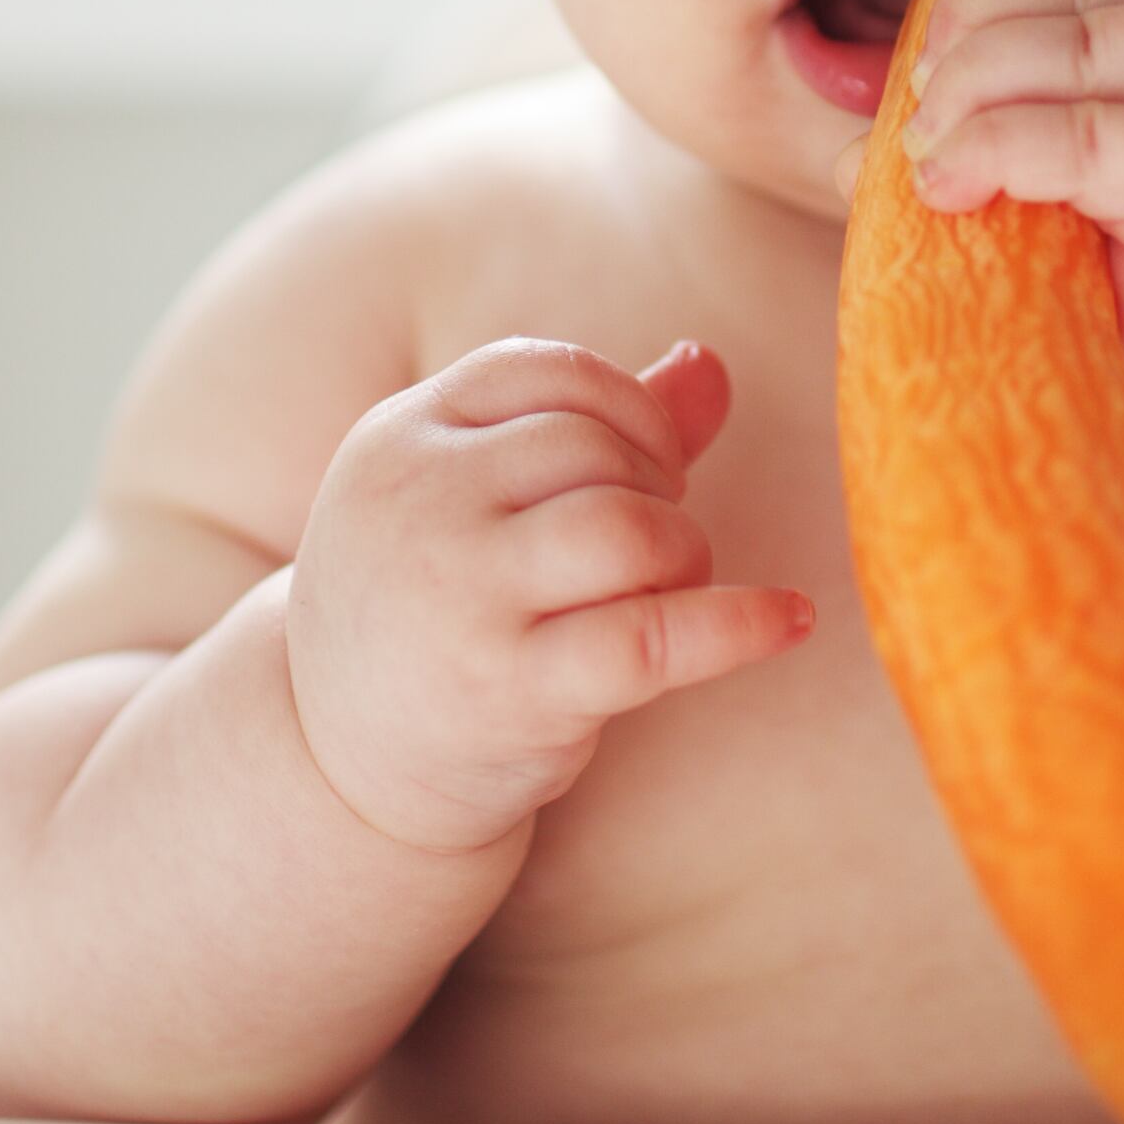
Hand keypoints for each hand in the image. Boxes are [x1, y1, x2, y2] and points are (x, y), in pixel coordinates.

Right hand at [285, 337, 811, 854]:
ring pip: (629, 529)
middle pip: (596, 449)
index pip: (549, 372)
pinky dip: (742, 624)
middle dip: (658, 492)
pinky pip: (657, 638)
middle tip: (650, 551)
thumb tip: (707, 363)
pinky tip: (788, 620)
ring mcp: (460, 597)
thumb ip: (591, 426)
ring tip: (668, 590)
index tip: (647, 467)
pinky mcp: (509, 691)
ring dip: (683, 554)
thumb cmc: (433, 606)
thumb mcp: (478, 499)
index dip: (629, 411)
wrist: (335, 760)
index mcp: (402, 436)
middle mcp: (419, 503)